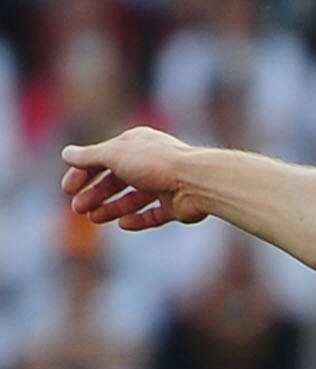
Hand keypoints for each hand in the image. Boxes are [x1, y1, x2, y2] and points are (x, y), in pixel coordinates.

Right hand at [61, 127, 206, 230]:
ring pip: (134, 198)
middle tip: (77, 208)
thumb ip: (90, 157)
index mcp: (136, 144)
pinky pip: (154, 214)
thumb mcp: (115, 155)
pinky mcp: (177, 206)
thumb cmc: (155, 163)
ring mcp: (165, 184)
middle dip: (96, 193)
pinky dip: (138, 219)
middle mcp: (151, 162)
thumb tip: (66, 154)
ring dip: (112, 207)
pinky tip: (123, 224)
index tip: (67, 189)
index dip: (83, 172)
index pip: (104, 157)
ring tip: (95, 218)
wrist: (197, 181)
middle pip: (117, 179)